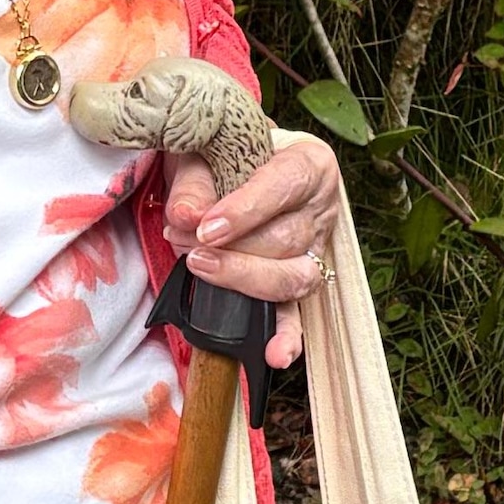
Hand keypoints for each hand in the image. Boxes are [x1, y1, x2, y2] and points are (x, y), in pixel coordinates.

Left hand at [166, 129, 338, 369]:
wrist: (233, 160)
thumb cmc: (224, 150)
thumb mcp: (206, 148)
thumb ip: (196, 179)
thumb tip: (186, 217)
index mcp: (310, 162)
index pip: (286, 186)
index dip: (246, 210)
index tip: (207, 228)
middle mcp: (321, 207)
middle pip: (285, 239)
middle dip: (229, 247)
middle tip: (182, 238)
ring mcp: (315, 249)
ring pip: (291, 277)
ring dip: (241, 279)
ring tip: (199, 266)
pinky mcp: (299, 281)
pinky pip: (297, 312)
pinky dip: (286, 336)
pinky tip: (275, 355)